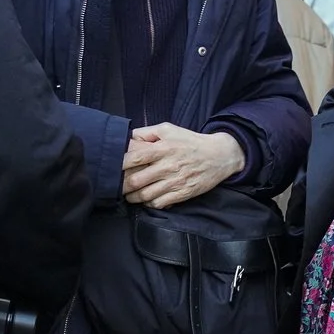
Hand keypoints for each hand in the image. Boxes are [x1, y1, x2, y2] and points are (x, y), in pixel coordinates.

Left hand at [121, 124, 245, 208]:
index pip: (133, 158)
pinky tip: (147, 199)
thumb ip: (147, 132)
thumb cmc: (191, 141)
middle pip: (135, 180)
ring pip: (145, 195)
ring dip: (133, 197)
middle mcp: (167, 166)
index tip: (113, 168)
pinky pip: (159, 203)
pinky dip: (149, 203)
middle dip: (122, 186)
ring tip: (129, 195)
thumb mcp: (169, 129)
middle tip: (117, 186)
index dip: (119, 165)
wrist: (219, 156)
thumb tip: (129, 138)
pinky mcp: (182, 194)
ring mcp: (174, 182)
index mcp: (162, 148)